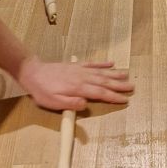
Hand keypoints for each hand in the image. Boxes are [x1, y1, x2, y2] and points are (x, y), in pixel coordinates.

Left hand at [18, 57, 133, 110]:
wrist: (33, 73)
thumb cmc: (43, 91)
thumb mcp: (53, 102)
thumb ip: (70, 103)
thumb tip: (86, 104)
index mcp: (78, 88)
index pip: (100, 93)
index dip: (113, 97)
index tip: (125, 100)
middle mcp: (82, 77)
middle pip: (104, 81)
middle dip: (119, 85)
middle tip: (132, 87)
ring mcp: (80, 70)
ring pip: (101, 72)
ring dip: (115, 74)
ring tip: (127, 75)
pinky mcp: (77, 65)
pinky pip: (93, 64)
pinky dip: (103, 64)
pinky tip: (111, 63)